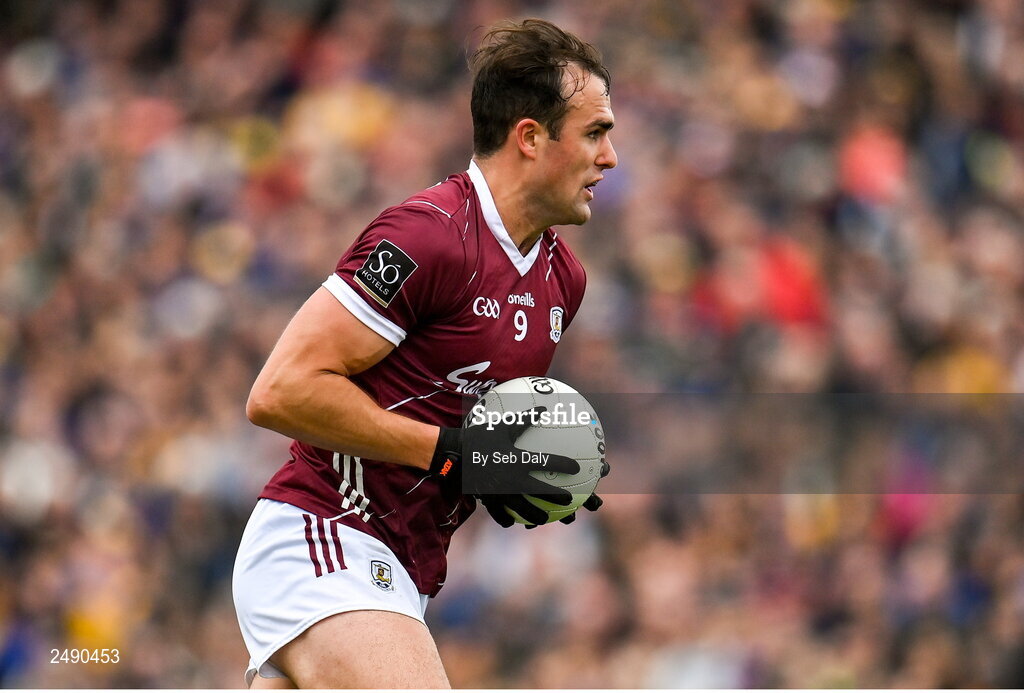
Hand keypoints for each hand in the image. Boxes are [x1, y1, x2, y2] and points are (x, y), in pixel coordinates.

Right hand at [430, 406, 579, 509]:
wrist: (452, 455)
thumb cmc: (478, 437)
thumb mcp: (501, 426)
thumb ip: (524, 419)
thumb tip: (543, 407)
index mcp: (518, 460)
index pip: (547, 463)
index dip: (564, 465)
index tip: (577, 467)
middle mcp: (512, 479)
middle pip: (541, 492)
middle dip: (558, 497)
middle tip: (570, 500)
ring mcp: (501, 493)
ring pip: (524, 509)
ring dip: (536, 515)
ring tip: (545, 519)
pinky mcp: (488, 500)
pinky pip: (499, 513)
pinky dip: (506, 518)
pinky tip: (511, 522)